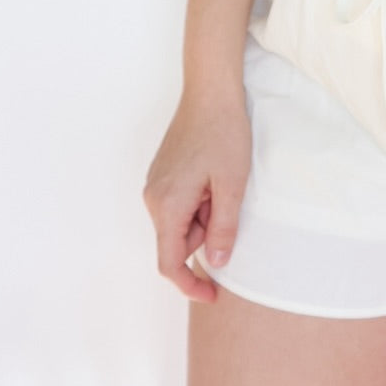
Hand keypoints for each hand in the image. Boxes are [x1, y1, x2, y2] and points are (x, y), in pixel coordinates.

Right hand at [142, 87, 252, 301]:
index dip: (190, 285)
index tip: (214, 295)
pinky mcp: (162, 173)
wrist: (211, 91)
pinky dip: (199, 201)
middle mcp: (152, 198)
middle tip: (228, 201)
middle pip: (177, 241)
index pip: (169, 263)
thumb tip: (216, 264)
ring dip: (204, 215)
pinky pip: (179, 204)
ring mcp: (155, 184)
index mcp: (166, 205)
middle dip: (206, 234)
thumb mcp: (232, 185)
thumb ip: (224, 229)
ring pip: (180, 222)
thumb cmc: (224, 134)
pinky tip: (213, 176)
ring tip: (222, 182)